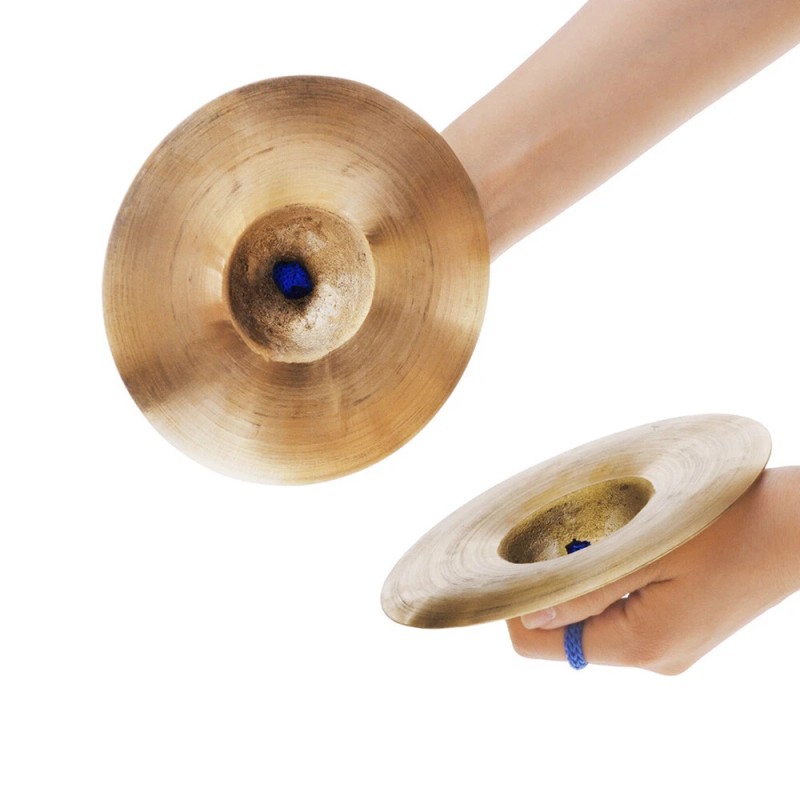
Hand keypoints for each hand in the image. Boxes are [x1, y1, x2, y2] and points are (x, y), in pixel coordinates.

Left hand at [507, 467, 799, 673]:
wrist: (798, 528)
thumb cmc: (726, 525)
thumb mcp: (646, 549)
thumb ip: (584, 588)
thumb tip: (527, 615)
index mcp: (640, 645)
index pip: (540, 645)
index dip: (519, 603)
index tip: (521, 557)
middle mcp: (652, 659)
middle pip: (566, 633)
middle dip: (555, 586)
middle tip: (567, 534)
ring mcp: (669, 650)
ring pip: (594, 621)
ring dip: (586, 580)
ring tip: (608, 535)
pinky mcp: (681, 632)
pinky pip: (623, 614)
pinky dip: (612, 582)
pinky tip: (631, 547)